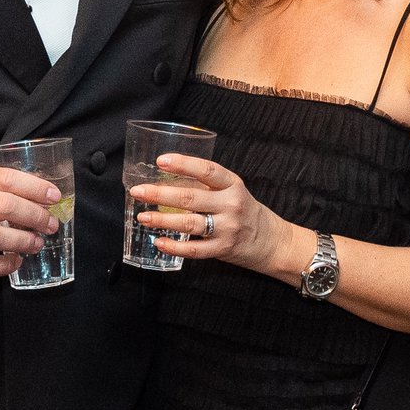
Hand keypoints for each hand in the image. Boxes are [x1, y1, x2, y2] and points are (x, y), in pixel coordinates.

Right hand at [0, 168, 60, 285]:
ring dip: (23, 241)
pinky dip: (4, 265)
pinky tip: (15, 262)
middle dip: (34, 216)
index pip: (3, 179)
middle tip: (50, 224)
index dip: (34, 187)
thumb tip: (36, 194)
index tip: (54, 196)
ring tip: (37, 243)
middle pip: (4, 206)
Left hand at [129, 152, 288, 273]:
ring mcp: (227, 228)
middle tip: (138, 192)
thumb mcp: (232, 192)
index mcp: (233, 185)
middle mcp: (231, 205)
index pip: (207, 170)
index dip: (184, 164)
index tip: (161, 160)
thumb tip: (167, 181)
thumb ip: (206, 187)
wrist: (271, 241)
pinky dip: (174, 246)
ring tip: (142, 217)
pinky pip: (194, 249)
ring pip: (189, 223)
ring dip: (162, 220)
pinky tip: (159, 242)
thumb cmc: (245, 212)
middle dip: (160, 194)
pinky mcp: (223, 249)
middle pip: (190, 198)